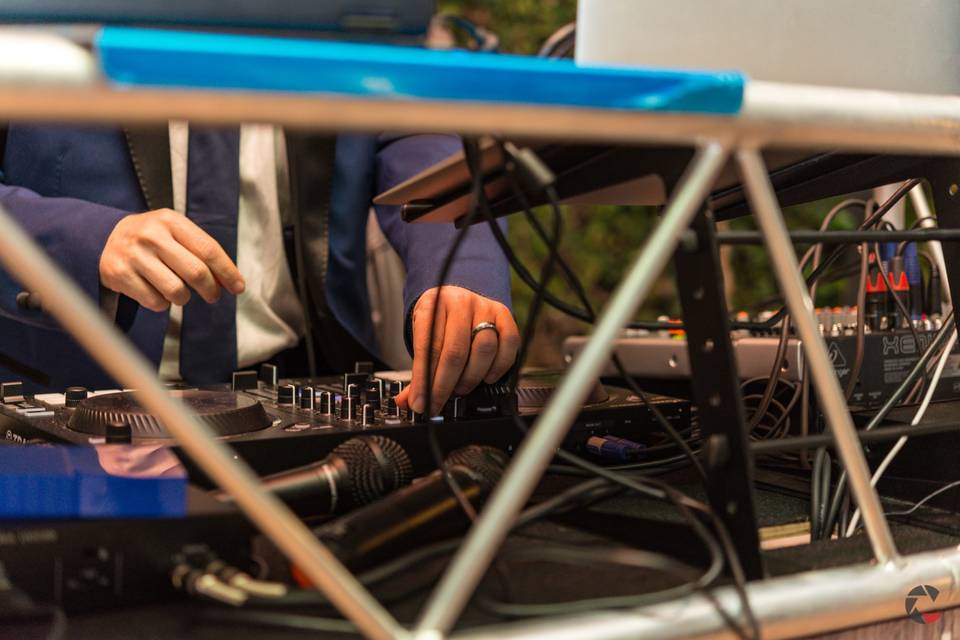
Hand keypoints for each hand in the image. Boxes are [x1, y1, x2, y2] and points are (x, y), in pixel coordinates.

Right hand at [99, 209, 244, 311]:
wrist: (104, 238)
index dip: (227, 272)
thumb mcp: (175, 232)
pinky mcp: (119, 275)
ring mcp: (133, 255)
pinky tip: (156, 291)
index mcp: (170, 220)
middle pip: (196, 272)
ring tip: (179, 292)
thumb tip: (232, 282)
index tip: (238, 288)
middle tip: (213, 296)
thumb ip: (202, 252)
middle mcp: (151, 235)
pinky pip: (155, 302)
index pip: (208, 250)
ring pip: (176, 291)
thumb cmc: (153, 239)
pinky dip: (162, 303)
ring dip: (184, 298)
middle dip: (211, 289)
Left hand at [396, 286, 519, 415]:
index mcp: (432, 305)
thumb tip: (408, 401)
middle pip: (455, 351)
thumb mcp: (423, 337)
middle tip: (438, 402)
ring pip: (484, 349)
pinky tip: (486, 377)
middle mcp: (459, 303)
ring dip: (471, 377)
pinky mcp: (504, 314)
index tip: (420, 402)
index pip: (427, 348)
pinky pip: (509, 343)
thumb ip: (418, 370)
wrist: (457, 299)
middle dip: (445, 385)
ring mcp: (484, 307)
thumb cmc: (440, 322)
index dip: (423, 380)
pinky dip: (498, 367)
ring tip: (460, 388)